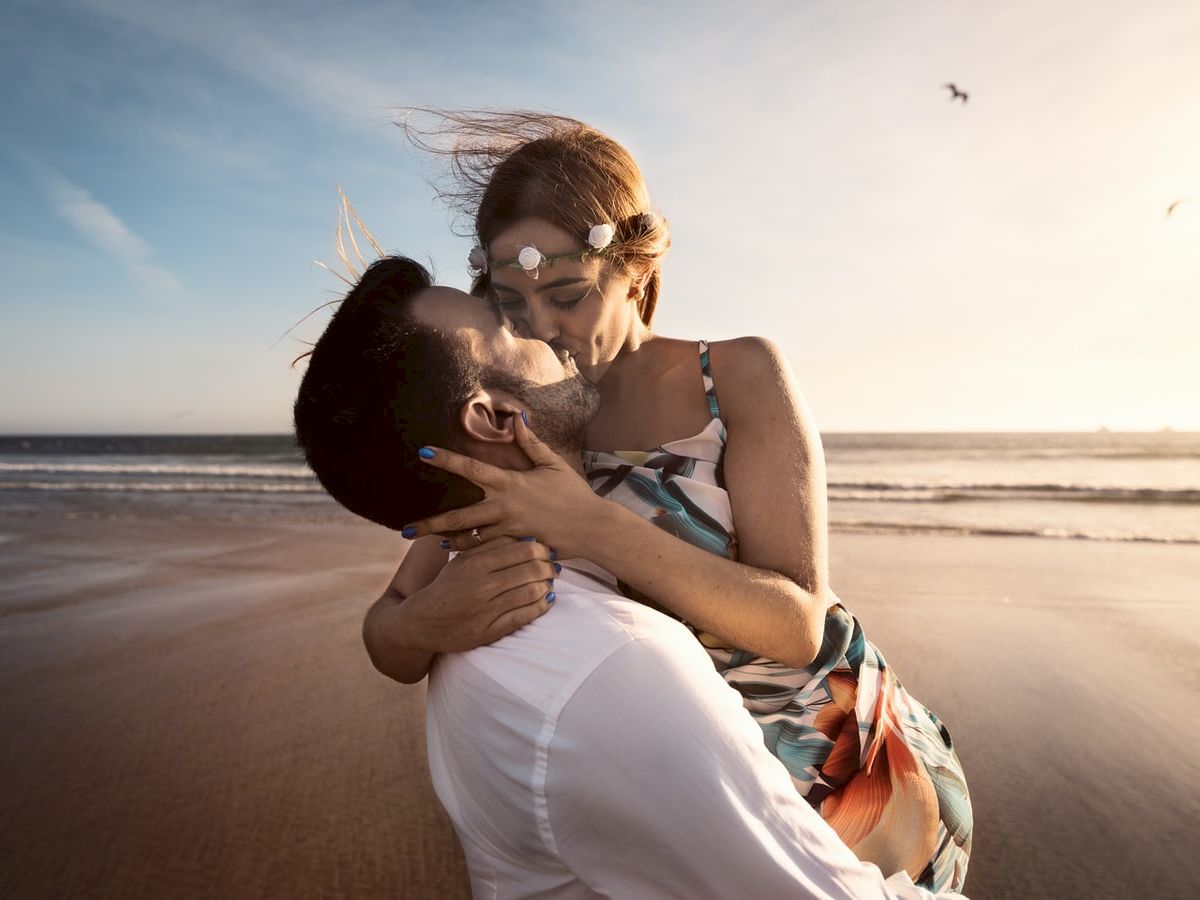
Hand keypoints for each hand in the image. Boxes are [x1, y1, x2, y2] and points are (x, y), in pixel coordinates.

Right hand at [392, 536, 558, 652]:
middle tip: (553, 568)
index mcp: (476, 562)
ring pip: (532, 592)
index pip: (524, 549)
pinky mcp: (489, 631)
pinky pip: (525, 616)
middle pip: (532, 569)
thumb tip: (527, 539)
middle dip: (549, 567)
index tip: (546, 552)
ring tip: (549, 584)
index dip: (542, 550)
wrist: (420, 622)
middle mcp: (482, 585)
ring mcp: (486, 609)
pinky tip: (545, 601)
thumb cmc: (446, 586)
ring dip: (547, 586)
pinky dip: (541, 606)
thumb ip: (491, 548)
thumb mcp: (463, 560)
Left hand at [403, 415, 599, 555]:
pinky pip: (486, 552)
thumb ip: (530, 442)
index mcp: (510, 483)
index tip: (423, 453)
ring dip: (447, 540)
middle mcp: (504, 508)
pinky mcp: (515, 547)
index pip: (471, 468)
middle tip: (405, 529)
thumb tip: (517, 418)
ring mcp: (508, 531)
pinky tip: (454, 551)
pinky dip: (469, 552)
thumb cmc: (573, 493)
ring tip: (426, 540)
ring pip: (469, 539)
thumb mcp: (552, 463)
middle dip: (431, 523)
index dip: (446, 459)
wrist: (592, 527)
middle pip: (459, 516)